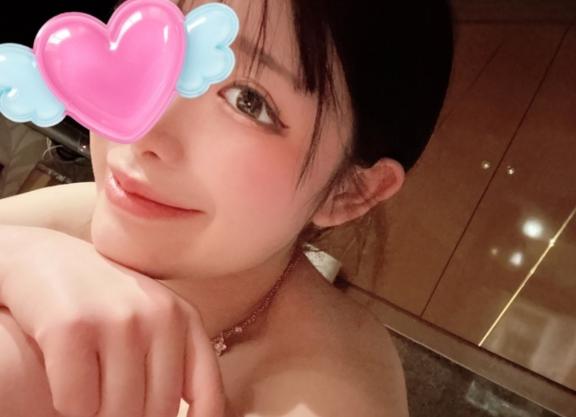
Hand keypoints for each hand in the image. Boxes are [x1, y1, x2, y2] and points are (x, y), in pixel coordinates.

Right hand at [0, 225, 226, 416]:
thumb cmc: (102, 302)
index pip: (208, 394)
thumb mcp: (150, 321)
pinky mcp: (72, 327)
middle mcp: (160, 316)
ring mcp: (118, 319)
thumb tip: (180, 416)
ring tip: (87, 379)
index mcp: (185, 319)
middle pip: (157, 412)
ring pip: (116, 412)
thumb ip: (172, 363)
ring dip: (96, 411)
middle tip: (108, 395)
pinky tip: (63, 372)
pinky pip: (77, 404)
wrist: (44, 260)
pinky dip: (67, 402)